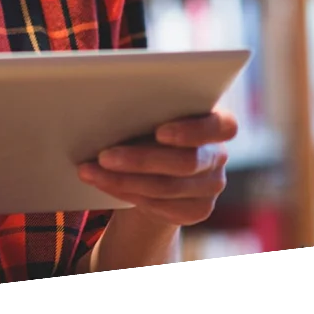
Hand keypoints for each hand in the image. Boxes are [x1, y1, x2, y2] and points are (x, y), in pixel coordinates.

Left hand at [77, 109, 236, 226]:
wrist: (156, 166)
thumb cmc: (151, 124)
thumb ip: (148, 107)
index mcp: (217, 122)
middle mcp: (218, 156)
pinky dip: (125, 193)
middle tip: (104, 156)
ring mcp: (211, 187)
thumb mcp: (154, 111)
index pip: (223, 126)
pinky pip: (159, 206)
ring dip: (122, 180)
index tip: (160, 131)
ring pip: (166, 188)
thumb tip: (106, 102)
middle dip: (141, 160)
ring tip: (90, 170)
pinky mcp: (196, 211)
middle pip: (186, 162)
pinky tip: (102, 182)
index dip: (192, 131)